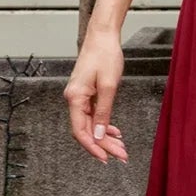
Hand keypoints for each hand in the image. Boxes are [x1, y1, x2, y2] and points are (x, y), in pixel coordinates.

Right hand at [64, 29, 128, 163]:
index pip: (80, 131)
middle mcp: (73, 99)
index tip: (106, 158)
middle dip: (104, 145)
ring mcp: (79, 97)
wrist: (102, 36)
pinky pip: (93, 115)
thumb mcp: (109, 86)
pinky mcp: (86, 94)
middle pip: (86, 130)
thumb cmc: (105, 56)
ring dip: (105, 137)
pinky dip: (104, 125)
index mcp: (75, 98)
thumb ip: (104, 112)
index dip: (93, 147)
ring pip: (91, 124)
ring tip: (121, 148)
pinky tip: (116, 131)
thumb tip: (100, 134)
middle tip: (121, 156)